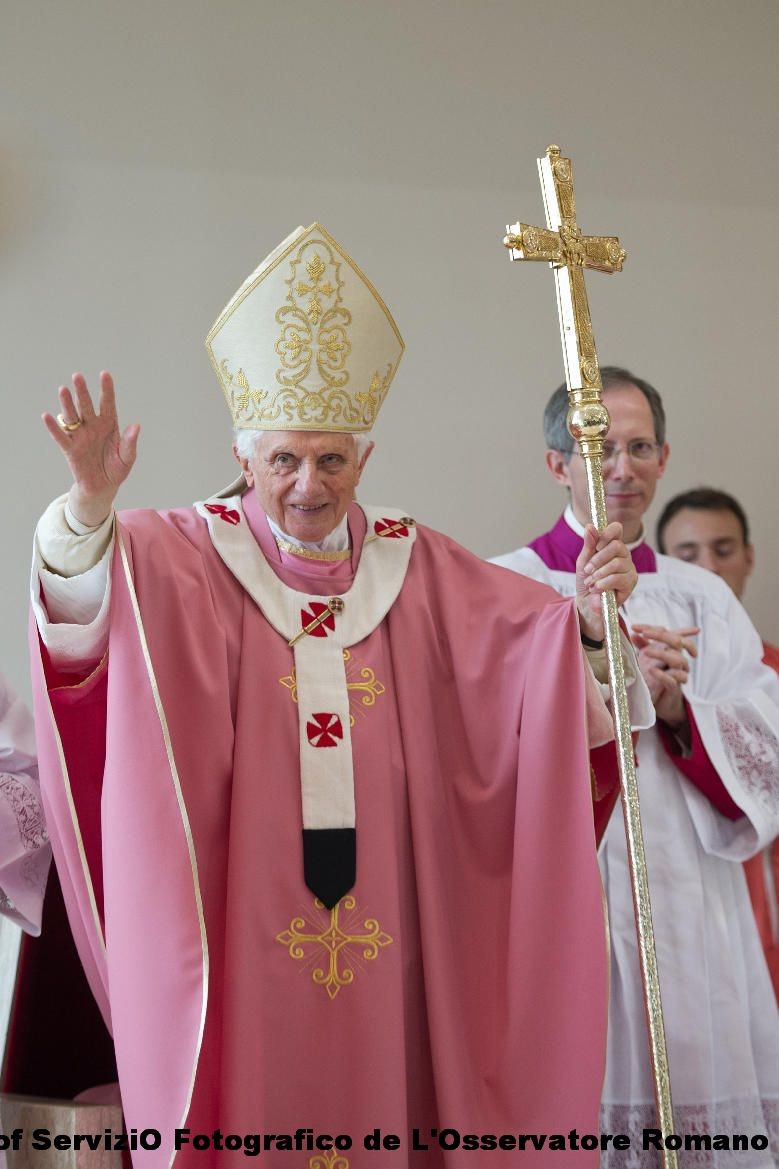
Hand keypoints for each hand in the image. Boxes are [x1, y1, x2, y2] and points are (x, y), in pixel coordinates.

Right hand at [42, 372, 139, 526]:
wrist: (103, 487)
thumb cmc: (116, 469)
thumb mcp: (127, 458)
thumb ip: (130, 443)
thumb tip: (136, 426)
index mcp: (109, 425)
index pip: (108, 404)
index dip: (106, 389)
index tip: (104, 374)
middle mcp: (93, 426)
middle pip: (86, 405)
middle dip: (82, 391)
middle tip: (77, 376)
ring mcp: (80, 436)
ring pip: (72, 416)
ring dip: (67, 403)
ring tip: (63, 389)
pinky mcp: (70, 449)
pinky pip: (60, 436)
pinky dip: (53, 427)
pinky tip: (47, 416)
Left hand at [575, 522, 637, 642]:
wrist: (587, 604)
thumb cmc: (587, 580)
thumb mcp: (584, 561)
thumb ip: (588, 544)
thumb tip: (590, 526)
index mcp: (611, 546)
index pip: (616, 529)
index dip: (607, 533)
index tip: (597, 545)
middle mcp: (624, 555)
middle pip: (617, 546)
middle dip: (598, 559)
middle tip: (587, 570)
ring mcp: (629, 568)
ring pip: (617, 563)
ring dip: (599, 573)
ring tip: (590, 582)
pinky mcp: (631, 582)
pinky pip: (618, 578)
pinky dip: (604, 583)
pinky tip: (597, 589)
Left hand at [630, 623, 698, 730]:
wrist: (660, 701)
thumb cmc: (654, 677)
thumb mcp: (646, 659)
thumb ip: (643, 646)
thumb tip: (634, 633)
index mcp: (672, 650)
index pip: (669, 633)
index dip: (653, 628)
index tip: (634, 627)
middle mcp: (678, 660)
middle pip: (679, 642)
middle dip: (662, 635)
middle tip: (645, 633)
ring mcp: (678, 674)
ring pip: (679, 660)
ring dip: (662, 654)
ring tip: (645, 652)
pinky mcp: (674, 689)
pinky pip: (673, 680)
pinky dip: (662, 674)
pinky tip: (651, 670)